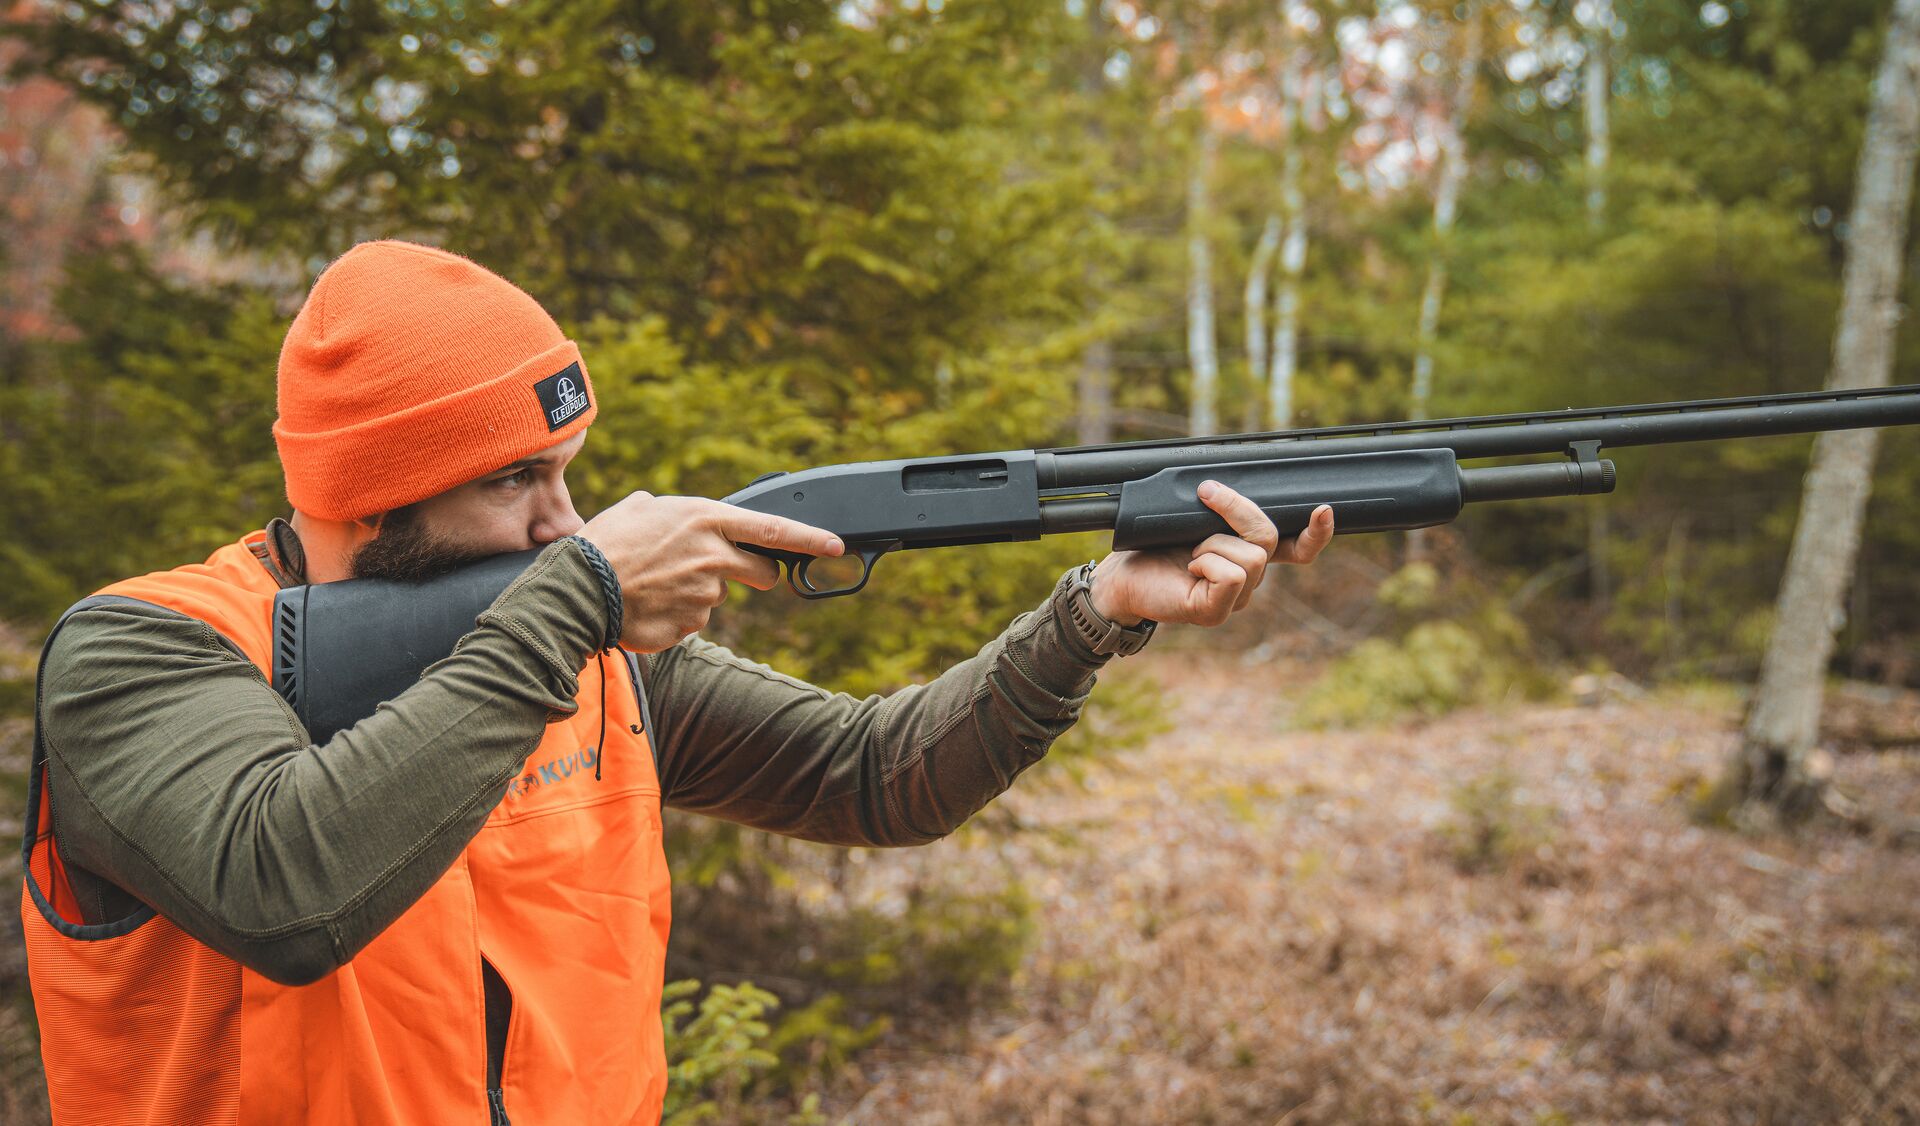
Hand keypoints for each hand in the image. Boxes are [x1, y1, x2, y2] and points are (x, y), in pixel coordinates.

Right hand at [580, 492, 844, 651]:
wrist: (576, 590)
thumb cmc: (603, 543)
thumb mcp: (640, 507)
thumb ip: (672, 510)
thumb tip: (670, 511)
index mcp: (706, 520)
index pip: (774, 530)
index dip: (811, 539)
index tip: (837, 545)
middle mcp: (713, 557)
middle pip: (762, 573)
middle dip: (755, 574)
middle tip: (717, 570)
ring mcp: (704, 596)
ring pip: (718, 597)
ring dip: (697, 593)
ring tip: (656, 583)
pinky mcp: (690, 625)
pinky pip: (693, 620)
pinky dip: (676, 614)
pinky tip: (648, 604)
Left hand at [1087, 482, 1333, 626]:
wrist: (1120, 576)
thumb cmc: (1153, 544)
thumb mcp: (1193, 518)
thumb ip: (1220, 509)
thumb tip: (1230, 485)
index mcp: (1248, 554)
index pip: (1298, 549)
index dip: (1317, 533)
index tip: (1324, 509)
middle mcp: (1249, 578)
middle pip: (1269, 537)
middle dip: (1237, 509)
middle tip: (1205, 494)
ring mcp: (1235, 599)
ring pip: (1251, 556)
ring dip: (1212, 542)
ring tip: (1189, 553)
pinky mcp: (1215, 612)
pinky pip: (1232, 576)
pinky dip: (1208, 563)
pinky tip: (1189, 570)